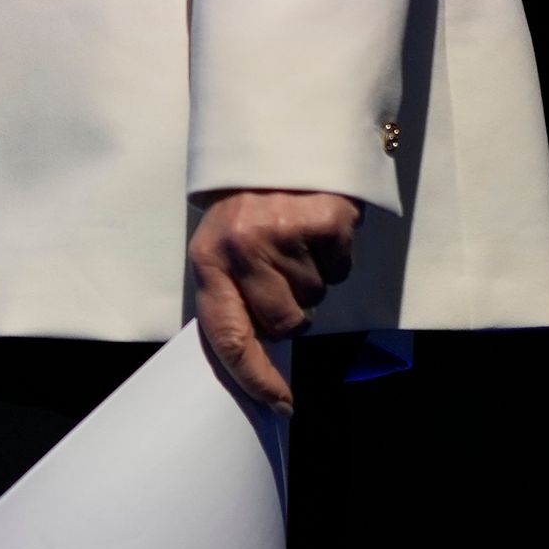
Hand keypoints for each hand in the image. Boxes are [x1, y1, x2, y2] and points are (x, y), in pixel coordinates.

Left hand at [189, 188, 360, 416]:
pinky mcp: (326, 222)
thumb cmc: (247, 208)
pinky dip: (334, 257)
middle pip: (285, 324)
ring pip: (316, 298)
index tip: (278, 404)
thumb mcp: (222, 248)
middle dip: (292, 312)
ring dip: (312, 280)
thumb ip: (232, 297)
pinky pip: (340, 270)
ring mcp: (285, 234)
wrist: (281, 144)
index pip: (227, 336)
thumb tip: (256, 359)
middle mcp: (243, 248)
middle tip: (283, 272)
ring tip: (296, 243)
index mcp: (208, 259)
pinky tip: (316, 231)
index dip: (254, 377)